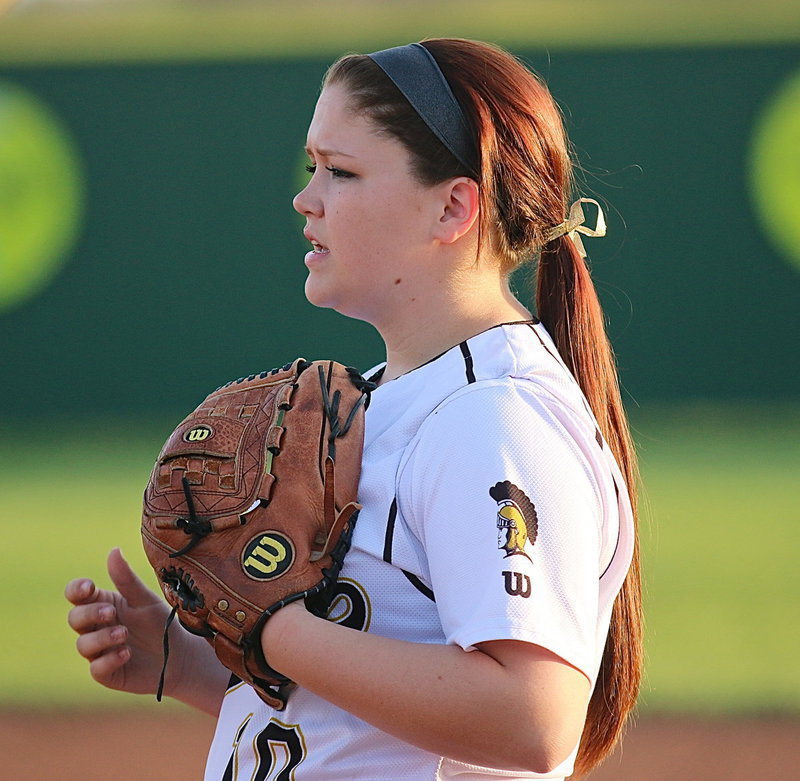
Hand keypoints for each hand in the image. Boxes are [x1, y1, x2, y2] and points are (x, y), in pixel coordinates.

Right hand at [65, 548, 170, 695]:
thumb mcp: (145, 598)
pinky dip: (109, 660)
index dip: (76, 590)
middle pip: (74, 618)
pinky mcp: (107, 672)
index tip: (89, 587)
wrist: (178, 654)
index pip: (77, 595)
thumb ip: (127, 579)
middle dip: (90, 614)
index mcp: (103, 603)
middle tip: (111, 612)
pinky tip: (126, 652)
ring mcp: (99, 651)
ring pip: (83, 644)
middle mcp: (96, 627)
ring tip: (124, 634)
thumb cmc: (159, 622)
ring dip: (102, 637)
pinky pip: (96, 668)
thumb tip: (113, 550)